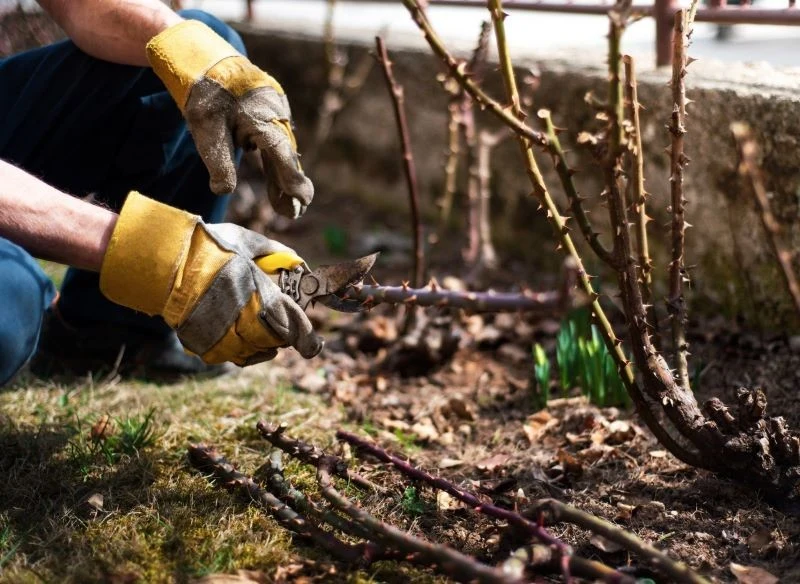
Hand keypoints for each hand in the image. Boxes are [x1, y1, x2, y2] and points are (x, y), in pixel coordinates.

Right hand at [100, 192, 322, 365]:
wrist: (164, 262)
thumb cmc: (207, 247)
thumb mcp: (245, 241)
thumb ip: (273, 251)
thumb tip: (296, 260)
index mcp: (259, 295)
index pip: (293, 326)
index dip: (307, 339)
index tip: (314, 344)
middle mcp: (244, 320)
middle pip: (276, 342)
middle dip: (284, 336)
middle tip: (283, 326)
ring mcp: (223, 336)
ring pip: (255, 353)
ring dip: (263, 345)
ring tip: (262, 331)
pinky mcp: (204, 344)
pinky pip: (231, 357)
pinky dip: (242, 352)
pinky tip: (242, 341)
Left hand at [146, 20, 312, 218]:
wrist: (207, 59)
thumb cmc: (205, 93)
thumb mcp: (204, 130)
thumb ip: (217, 161)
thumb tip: (222, 192)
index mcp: (262, 118)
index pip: (282, 155)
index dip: (292, 180)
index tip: (302, 201)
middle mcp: (276, 115)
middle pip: (287, 157)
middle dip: (291, 187)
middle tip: (294, 214)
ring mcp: (277, 113)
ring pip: (283, 151)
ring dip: (284, 178)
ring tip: (286, 208)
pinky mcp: (272, 113)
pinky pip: (278, 142)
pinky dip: (277, 164)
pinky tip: (277, 183)